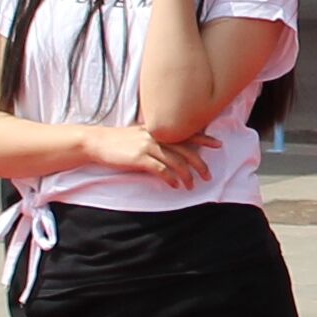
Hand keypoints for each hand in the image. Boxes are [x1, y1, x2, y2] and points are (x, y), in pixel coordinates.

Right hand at [77, 120, 206, 183]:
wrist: (97, 142)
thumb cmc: (118, 141)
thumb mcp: (140, 135)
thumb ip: (157, 140)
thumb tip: (172, 151)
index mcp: (158, 130)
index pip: (186, 133)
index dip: (204, 139)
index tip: (218, 144)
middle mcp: (156, 136)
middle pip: (185, 150)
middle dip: (199, 163)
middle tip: (208, 175)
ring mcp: (148, 146)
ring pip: (175, 161)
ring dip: (186, 175)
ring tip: (191, 186)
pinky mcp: (139, 158)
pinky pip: (160, 169)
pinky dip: (170, 178)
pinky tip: (175, 186)